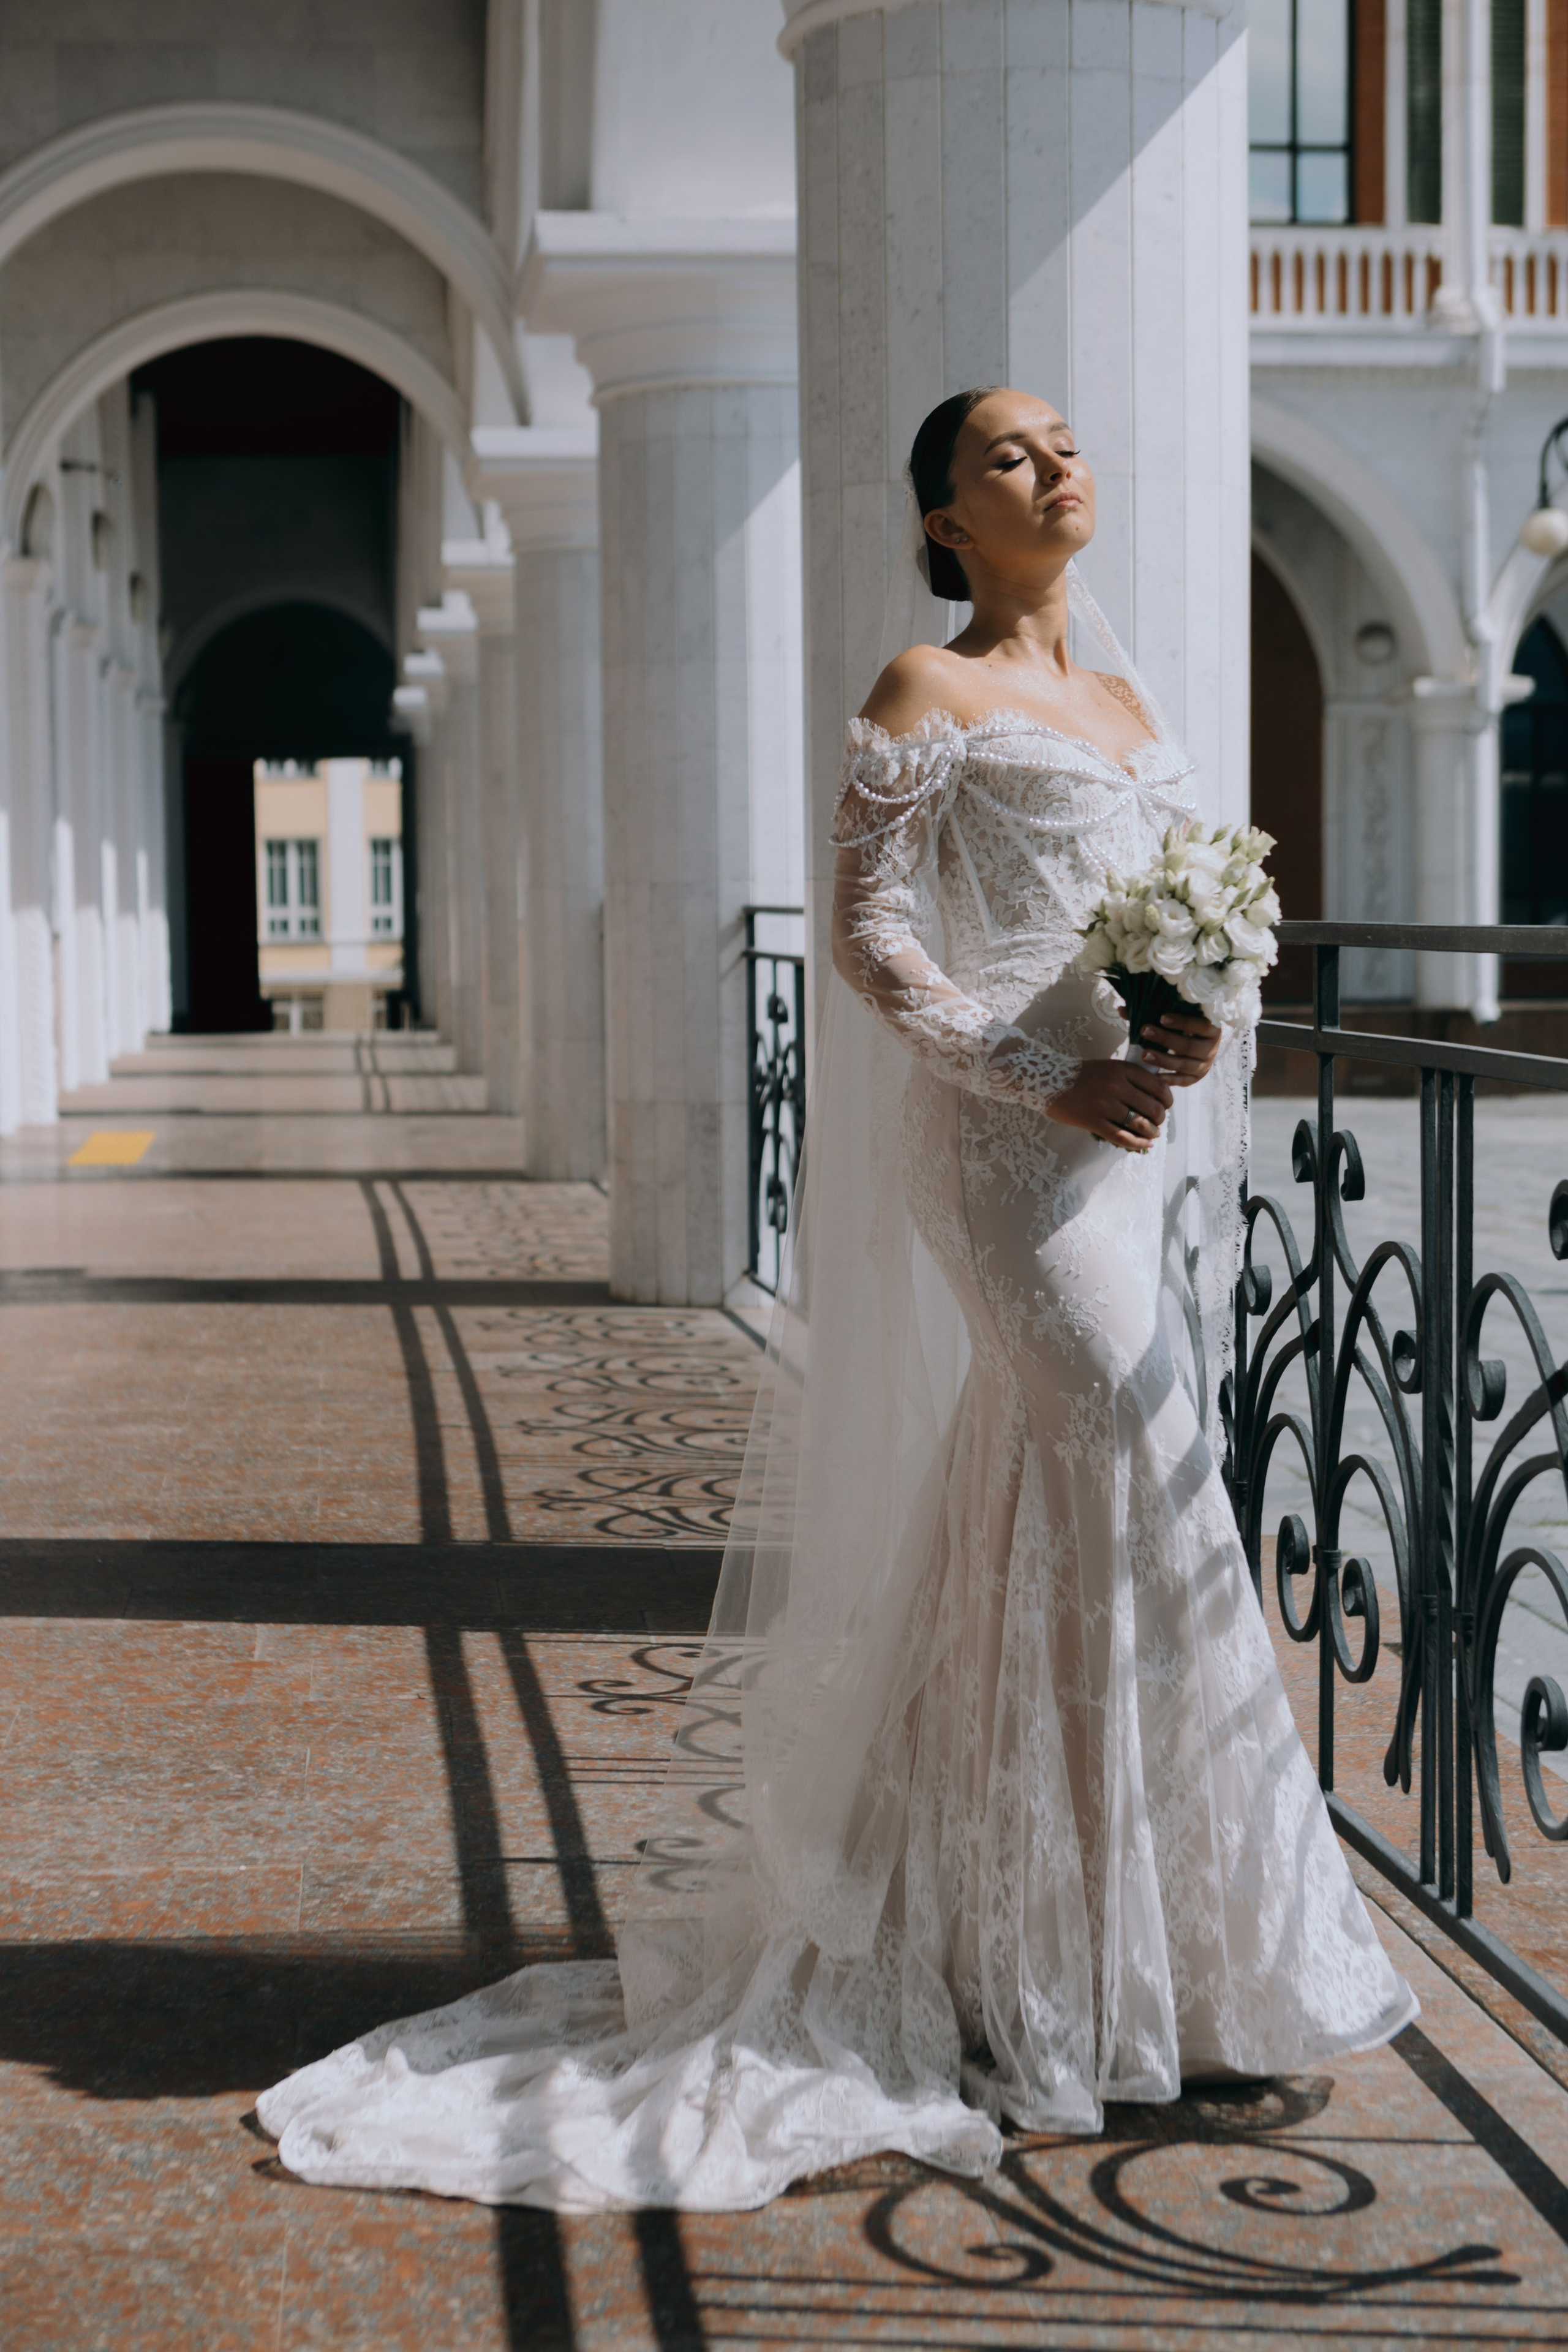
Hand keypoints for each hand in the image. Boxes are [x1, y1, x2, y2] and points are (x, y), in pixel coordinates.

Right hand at [1046, 1057, 1173, 1152]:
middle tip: (1157, 1122)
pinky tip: (1144, 1145)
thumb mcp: (1109, 1067)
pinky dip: (1138, 1144)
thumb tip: (1155, 1096)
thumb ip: (1131, 1078)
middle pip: (1153, 1107)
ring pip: (1141, 1124)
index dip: (1167, 1100)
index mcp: (1122, 1069)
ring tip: (1152, 1134)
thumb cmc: (1081, 1075)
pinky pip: (1122, 1137)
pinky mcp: (1093, 1122)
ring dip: (1152, 1132)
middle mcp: (1117, 1085)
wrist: (1047, 1080)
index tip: (1165, 1106)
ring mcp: (1105, 1104)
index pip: (1158, 1086)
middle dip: (1160, 1118)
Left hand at [1139, 1010, 1222, 1086]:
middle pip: (1189, 1046)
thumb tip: (1122, 1009)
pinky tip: (1154, 1076)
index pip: (1200, 1025)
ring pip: (1184, 1065)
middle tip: (1145, 1031)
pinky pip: (1182, 1081)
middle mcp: (1212, 1048)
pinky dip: (1169, 1080)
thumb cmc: (1185, 1028)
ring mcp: (1205, 1065)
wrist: (1202, 1046)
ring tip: (1144, 1054)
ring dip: (1163, 1060)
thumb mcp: (1177, 1018)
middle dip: (1165, 1039)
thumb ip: (1154, 1012)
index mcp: (1212, 1029)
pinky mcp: (1196, 1078)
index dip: (1182, 1022)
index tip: (1162, 1018)